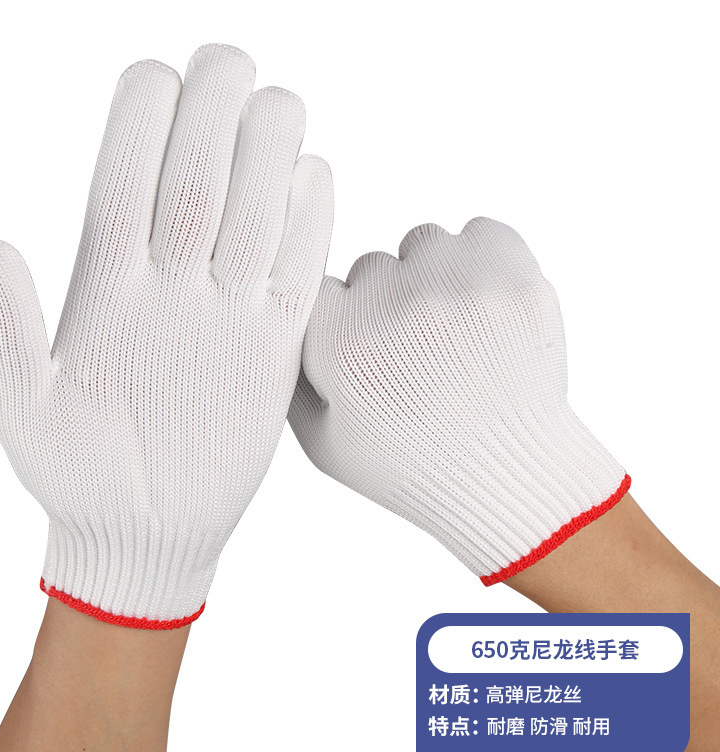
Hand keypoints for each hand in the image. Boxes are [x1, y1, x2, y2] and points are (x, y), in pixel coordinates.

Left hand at [0, 44, 332, 627]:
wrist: (142, 529)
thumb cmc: (74, 476)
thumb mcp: (22, 409)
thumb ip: (3, 327)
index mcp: (107, 291)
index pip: (124, 187)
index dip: (138, 129)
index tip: (158, 74)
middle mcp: (169, 291)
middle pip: (192, 186)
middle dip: (210, 119)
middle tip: (231, 61)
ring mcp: (223, 317)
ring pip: (250, 221)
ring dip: (265, 160)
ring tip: (280, 102)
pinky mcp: (268, 350)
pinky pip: (294, 279)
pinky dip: (308, 230)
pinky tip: (316, 177)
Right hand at [289, 218, 625, 583]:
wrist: (509, 477)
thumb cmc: (413, 466)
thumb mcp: (325, 445)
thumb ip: (290, 380)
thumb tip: (279, 327)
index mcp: (340, 339)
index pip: (320, 289)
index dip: (341, 323)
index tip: (366, 353)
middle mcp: (396, 300)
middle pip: (373, 266)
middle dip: (384, 303)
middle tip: (415, 355)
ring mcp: (460, 282)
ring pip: (425, 243)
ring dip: (432, 277)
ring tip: (453, 335)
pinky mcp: (515, 274)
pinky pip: (483, 232)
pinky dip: (482, 262)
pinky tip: (484, 310)